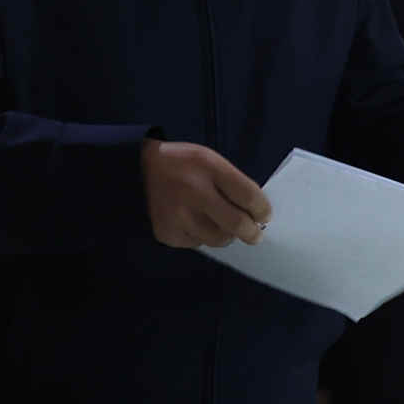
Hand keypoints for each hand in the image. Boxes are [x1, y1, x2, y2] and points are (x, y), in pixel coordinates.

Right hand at [142, 138, 271, 247]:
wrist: (138, 170)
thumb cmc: (182, 164)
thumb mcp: (209, 160)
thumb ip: (233, 182)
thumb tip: (256, 212)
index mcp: (208, 167)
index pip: (247, 196)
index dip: (262, 210)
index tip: (264, 216)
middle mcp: (193, 192)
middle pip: (236, 224)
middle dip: (252, 232)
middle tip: (255, 235)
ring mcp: (179, 216)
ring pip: (218, 239)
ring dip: (225, 234)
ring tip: (219, 223)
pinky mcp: (167, 233)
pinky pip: (197, 243)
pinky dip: (201, 236)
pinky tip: (192, 221)